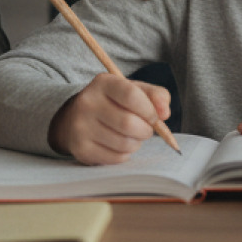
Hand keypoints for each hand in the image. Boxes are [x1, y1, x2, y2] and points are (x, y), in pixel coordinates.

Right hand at [49, 73, 173, 164]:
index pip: (131, 95)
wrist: (75, 118)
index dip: (149, 109)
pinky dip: (125, 154)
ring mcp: (81, 127)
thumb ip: (156, 95)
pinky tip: (120, 145)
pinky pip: (116, 158)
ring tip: (132, 137)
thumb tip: (165, 113)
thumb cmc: (114, 103)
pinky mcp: (81, 149)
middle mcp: (87, 102)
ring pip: (123, 143)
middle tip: (146, 130)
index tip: (155, 117)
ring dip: (136, 143)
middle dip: (145, 131)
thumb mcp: (134, 90)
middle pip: (128, 123)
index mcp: (103, 83)